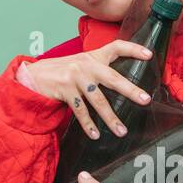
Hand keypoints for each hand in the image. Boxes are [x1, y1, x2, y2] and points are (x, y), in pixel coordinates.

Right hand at [24, 41, 153, 139]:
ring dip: (110, 118)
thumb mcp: (80, 63)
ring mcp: (75, 77)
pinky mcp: (65, 90)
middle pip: (113, 78)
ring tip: (121, 131)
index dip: (133, 49)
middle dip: (130, 90)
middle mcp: (86, 64)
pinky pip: (80, 111)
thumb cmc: (61, 72)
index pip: (116, 47)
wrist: (33, 76)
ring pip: (98, 100)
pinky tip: (95, 134)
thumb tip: (121, 83)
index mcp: (93, 56)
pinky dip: (88, 124)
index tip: (149, 55)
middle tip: (145, 100)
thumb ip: (98, 68)